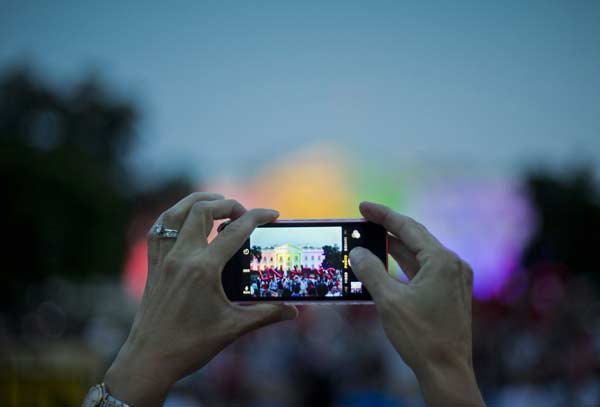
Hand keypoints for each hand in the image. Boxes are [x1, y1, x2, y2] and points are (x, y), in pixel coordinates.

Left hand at [103, 193, 297, 405]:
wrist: (149, 361)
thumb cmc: (190, 346)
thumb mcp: (233, 328)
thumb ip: (266, 314)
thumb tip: (294, 311)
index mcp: (203, 269)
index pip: (235, 230)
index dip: (258, 217)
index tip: (273, 214)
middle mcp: (181, 257)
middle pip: (202, 210)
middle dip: (227, 204)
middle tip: (244, 214)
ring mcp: (163, 260)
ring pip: (175, 214)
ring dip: (197, 202)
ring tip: (216, 205)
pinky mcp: (153, 267)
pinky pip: (158, 231)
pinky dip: (173, 218)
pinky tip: (185, 221)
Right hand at [350, 202, 483, 406]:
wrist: (446, 370)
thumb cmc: (420, 336)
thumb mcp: (389, 300)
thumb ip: (371, 271)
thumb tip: (357, 252)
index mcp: (442, 261)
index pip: (408, 228)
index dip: (383, 215)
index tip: (363, 207)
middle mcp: (452, 265)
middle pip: (416, 238)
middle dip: (388, 229)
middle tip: (364, 220)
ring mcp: (454, 279)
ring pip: (419, 255)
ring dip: (395, 248)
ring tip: (370, 240)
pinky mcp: (450, 293)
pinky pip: (423, 270)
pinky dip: (403, 266)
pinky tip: (386, 265)